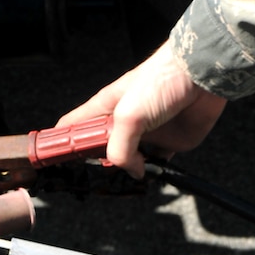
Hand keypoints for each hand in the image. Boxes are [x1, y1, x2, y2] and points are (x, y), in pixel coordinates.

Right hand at [58, 41, 226, 176]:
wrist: (201, 76)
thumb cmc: (161, 80)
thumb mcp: (128, 115)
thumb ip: (121, 149)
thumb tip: (131, 171)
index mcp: (105, 108)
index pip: (74, 125)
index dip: (62, 141)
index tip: (53, 160)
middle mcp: (122, 122)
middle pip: (100, 149)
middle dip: (96, 165)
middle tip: (96, 179)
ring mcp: (145, 133)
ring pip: (129, 160)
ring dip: (128, 172)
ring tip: (126, 178)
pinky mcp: (169, 142)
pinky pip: (156, 163)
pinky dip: (153, 171)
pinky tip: (150, 173)